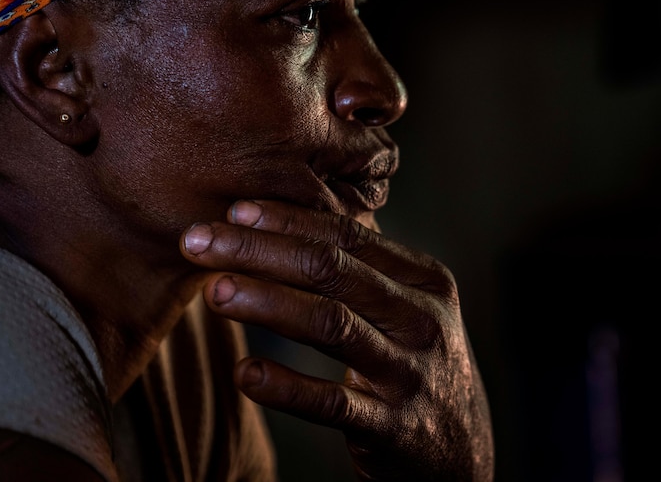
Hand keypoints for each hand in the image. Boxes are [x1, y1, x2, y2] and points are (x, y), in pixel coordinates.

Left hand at [180, 200, 493, 481]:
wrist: (461, 450)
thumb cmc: (415, 363)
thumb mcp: (405, 309)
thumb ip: (360, 271)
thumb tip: (277, 224)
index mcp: (424, 281)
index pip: (348, 236)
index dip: (287, 220)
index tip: (233, 210)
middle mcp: (422, 319)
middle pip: (332, 270)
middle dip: (259, 250)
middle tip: (199, 241)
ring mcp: (410, 373)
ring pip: (330, 324)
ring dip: (266, 302)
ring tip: (214, 290)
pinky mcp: (392, 427)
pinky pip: (332, 403)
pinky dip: (286, 386)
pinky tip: (244, 372)